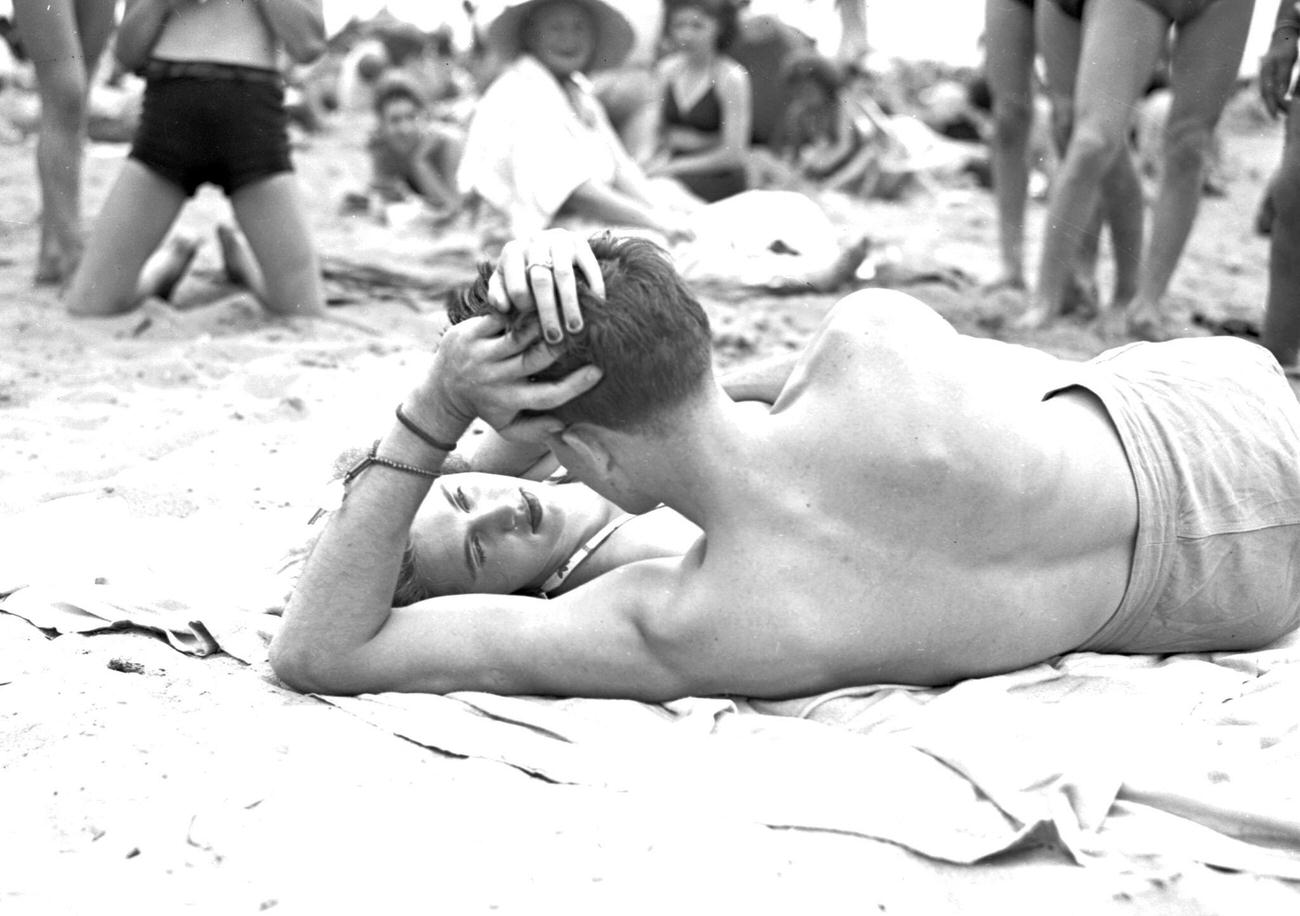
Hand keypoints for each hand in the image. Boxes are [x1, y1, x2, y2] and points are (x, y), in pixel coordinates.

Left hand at [416, 312, 601, 442]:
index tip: (598, 371)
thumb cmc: (486, 406)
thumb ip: (536, 431)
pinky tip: (538, 300)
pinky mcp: (471, 333)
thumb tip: (565, 426)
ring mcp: (483, 354)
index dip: (577, 385)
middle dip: (563, 344)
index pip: (549, 396)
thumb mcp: (507, 426)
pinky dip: (520, 309)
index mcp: (510, 400)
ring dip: (544, 321)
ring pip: (521, 334)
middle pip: (537, 359)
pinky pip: (501, 318)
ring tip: (565, 310)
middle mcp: (497, 378)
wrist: (442, 389)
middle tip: (585, 329)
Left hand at [488, 229, 604, 344]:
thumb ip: (498, 294)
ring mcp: (559, 239)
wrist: (548, 246)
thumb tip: (502, 307)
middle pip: (541, 281)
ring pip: (564, 275)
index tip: (532, 324)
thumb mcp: (505, 281)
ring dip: (570, 304)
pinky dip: (594, 285)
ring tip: (575, 328)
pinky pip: (589, 265)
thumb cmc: (523, 272)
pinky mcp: (579, 241)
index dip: (525, 309)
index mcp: (512, 252)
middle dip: (548, 312)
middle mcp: (535, 241)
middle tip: (554, 337)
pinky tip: (597, 303)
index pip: (517, 286)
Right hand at [1259, 32, 1297, 117]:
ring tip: (1277, 113)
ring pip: (1265, 94)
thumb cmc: (1287, 48)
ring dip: (1271, 104)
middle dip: (1271, 107)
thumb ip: (1284, 77)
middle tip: (1277, 118)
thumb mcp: (1288, 61)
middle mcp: (1262, 75)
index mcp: (1266, 72)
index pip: (1270, 93)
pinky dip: (1271, 98)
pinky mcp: (1266, 76)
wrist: (1282, 37)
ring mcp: (1263, 75)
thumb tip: (1281, 95)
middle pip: (1265, 95)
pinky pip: (1267, 90)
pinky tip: (1276, 102)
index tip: (1280, 114)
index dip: (1274, 104)